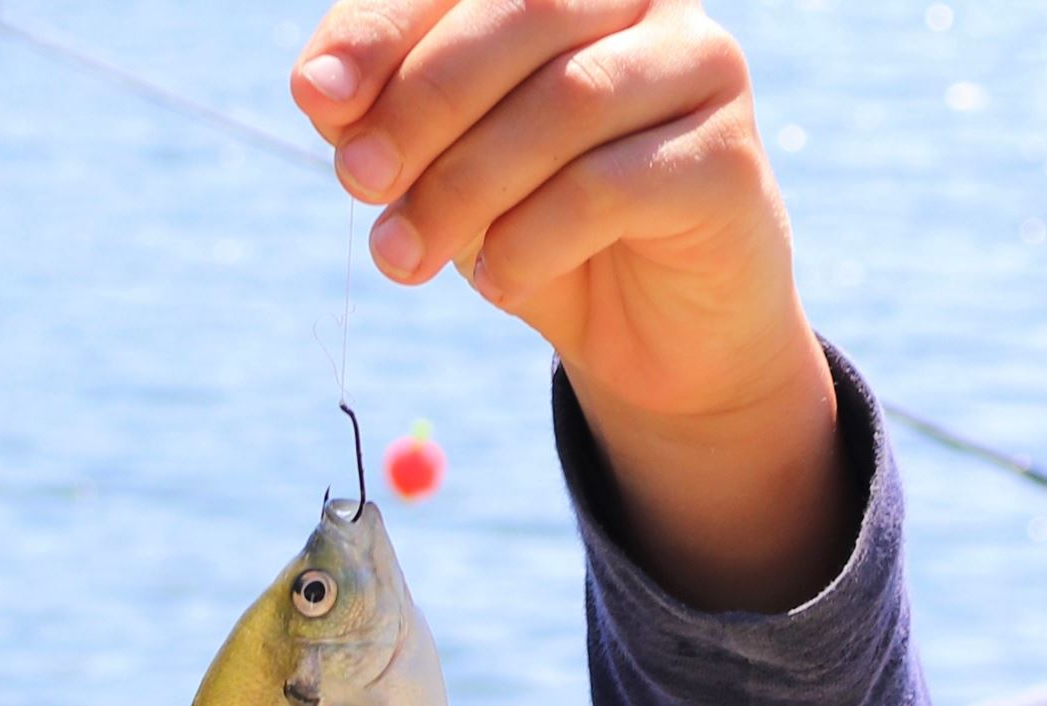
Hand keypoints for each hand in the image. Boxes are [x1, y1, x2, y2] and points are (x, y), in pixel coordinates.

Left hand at [292, 0, 856, 611]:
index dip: (384, 26)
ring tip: (405, 257)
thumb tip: (320, 87)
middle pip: (521, 13)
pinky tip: (499, 279)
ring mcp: (699, 67)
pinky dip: (531, 238)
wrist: (647, 332)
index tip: (319, 99)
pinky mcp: (727, 157)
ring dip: (462, 187)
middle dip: (420, 108)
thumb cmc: (532, 222)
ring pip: (564, 101)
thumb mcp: (438, 166)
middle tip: (360, 187)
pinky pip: (609, 184)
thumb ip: (383, 119)